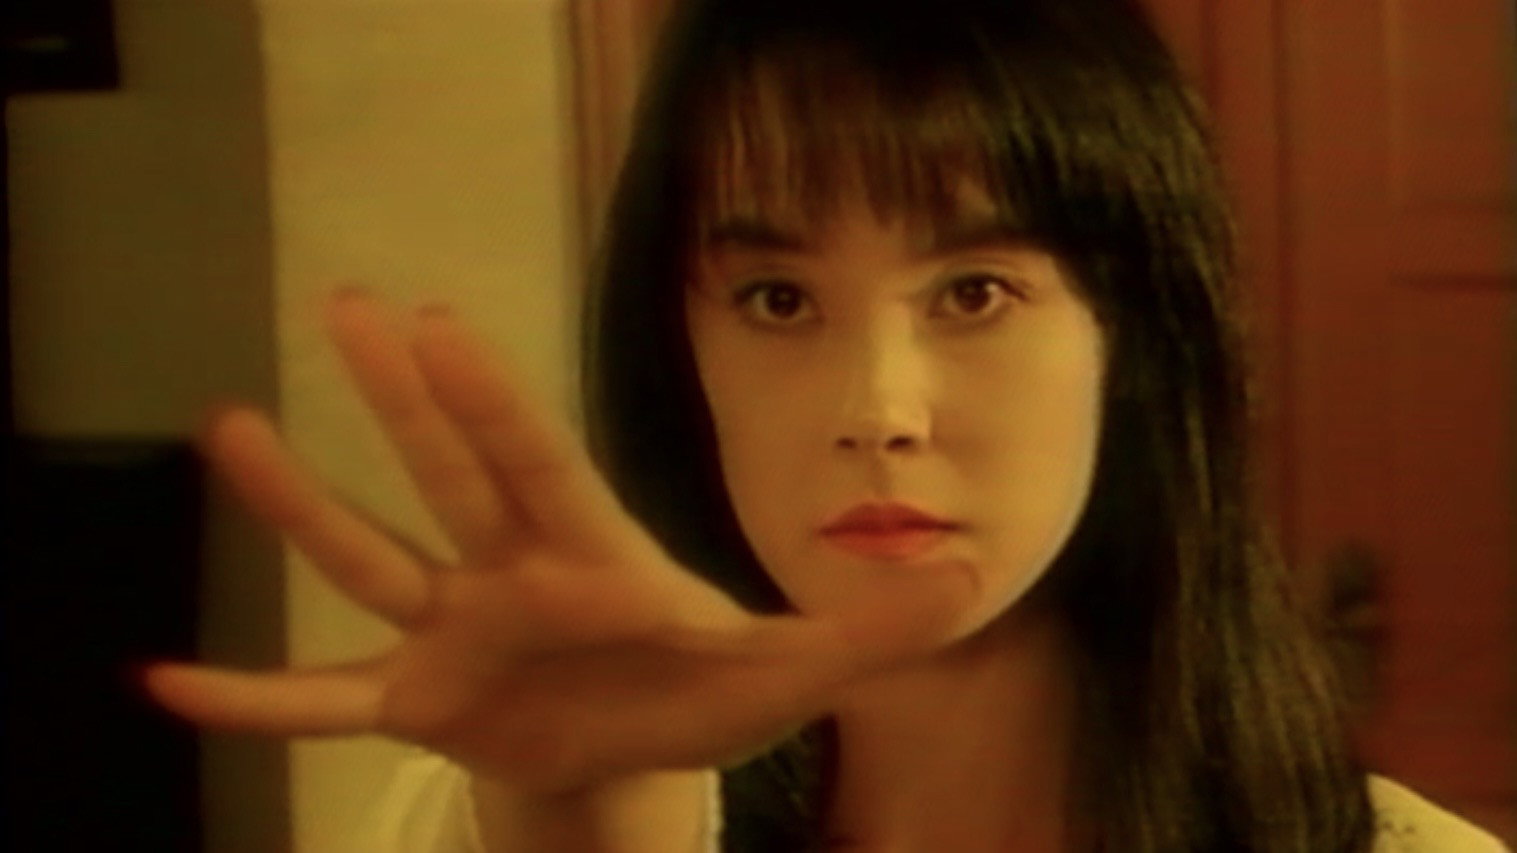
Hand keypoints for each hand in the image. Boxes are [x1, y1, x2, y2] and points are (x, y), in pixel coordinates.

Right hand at [143, 289, 973, 792]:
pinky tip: (169, 686)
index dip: (492, 406)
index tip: (441, 328)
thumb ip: (872, 624)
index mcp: (596, 554)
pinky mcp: (422, 696)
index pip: (539, 466)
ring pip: (372, 553)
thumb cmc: (708, 692)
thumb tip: (965, 569)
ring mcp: (457, 628)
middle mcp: (511, 570)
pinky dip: (252, 699)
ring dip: (301, 503)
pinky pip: (322, 694)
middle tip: (348, 308)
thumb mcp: (795, 667)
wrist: (637, 747)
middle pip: (449, 475)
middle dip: (402, 402)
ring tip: (227, 429)